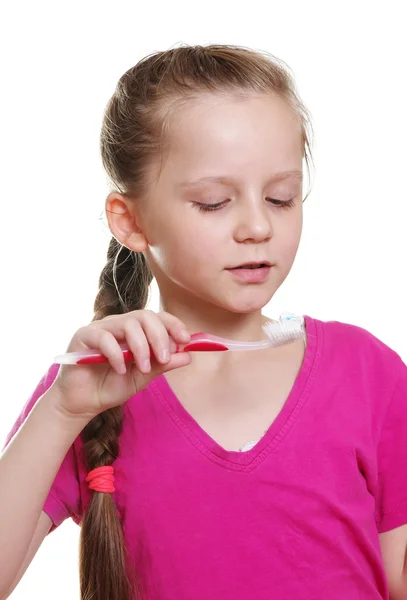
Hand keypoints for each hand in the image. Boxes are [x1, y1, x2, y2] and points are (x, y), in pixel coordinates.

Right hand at [52, 310, 190, 419]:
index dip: (173, 324)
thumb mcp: (144, 376)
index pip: (157, 317)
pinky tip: (120, 370)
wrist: (83, 403)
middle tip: (164, 358)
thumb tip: (188, 355)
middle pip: (145, 316)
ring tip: (143, 368)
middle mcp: (119, 324)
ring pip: (127, 324)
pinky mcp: (83, 336)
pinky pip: (104, 337)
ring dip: (141, 346)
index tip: (186, 340)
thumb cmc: (112, 386)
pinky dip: (116, 354)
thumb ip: (163, 364)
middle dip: (159, 336)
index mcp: (135, 330)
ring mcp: (101, 328)